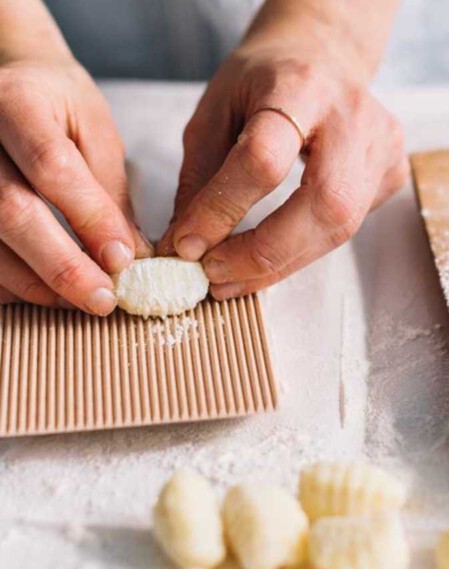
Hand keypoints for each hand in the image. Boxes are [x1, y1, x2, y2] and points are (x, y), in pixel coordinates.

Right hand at [0, 57, 150, 313]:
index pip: (52, 168)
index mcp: (17, 102)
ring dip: (33, 283)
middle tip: (103, 299)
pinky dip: (5, 281)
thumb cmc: (57, 106)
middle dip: (61, 265)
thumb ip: (110, 192)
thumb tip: (131, 258)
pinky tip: (38, 291)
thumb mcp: (95, 132)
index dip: (90, 219)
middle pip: (9, 212)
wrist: (5, 83)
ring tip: (78, 300)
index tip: (123, 260)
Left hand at [160, 33, 407, 299]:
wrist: (324, 55)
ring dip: (283, 264)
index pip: (265, 159)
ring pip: (341, 227)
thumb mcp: (216, 111)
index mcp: (299, 87)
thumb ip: (201, 178)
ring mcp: (382, 146)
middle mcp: (353, 115)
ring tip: (234, 277)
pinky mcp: (393, 173)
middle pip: (325, 203)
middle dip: (266, 254)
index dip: (224, 209)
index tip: (187, 246)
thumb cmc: (265, 81)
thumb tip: (185, 247)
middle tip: (216, 278)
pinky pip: (348, 228)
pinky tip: (273, 251)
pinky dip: (304, 249)